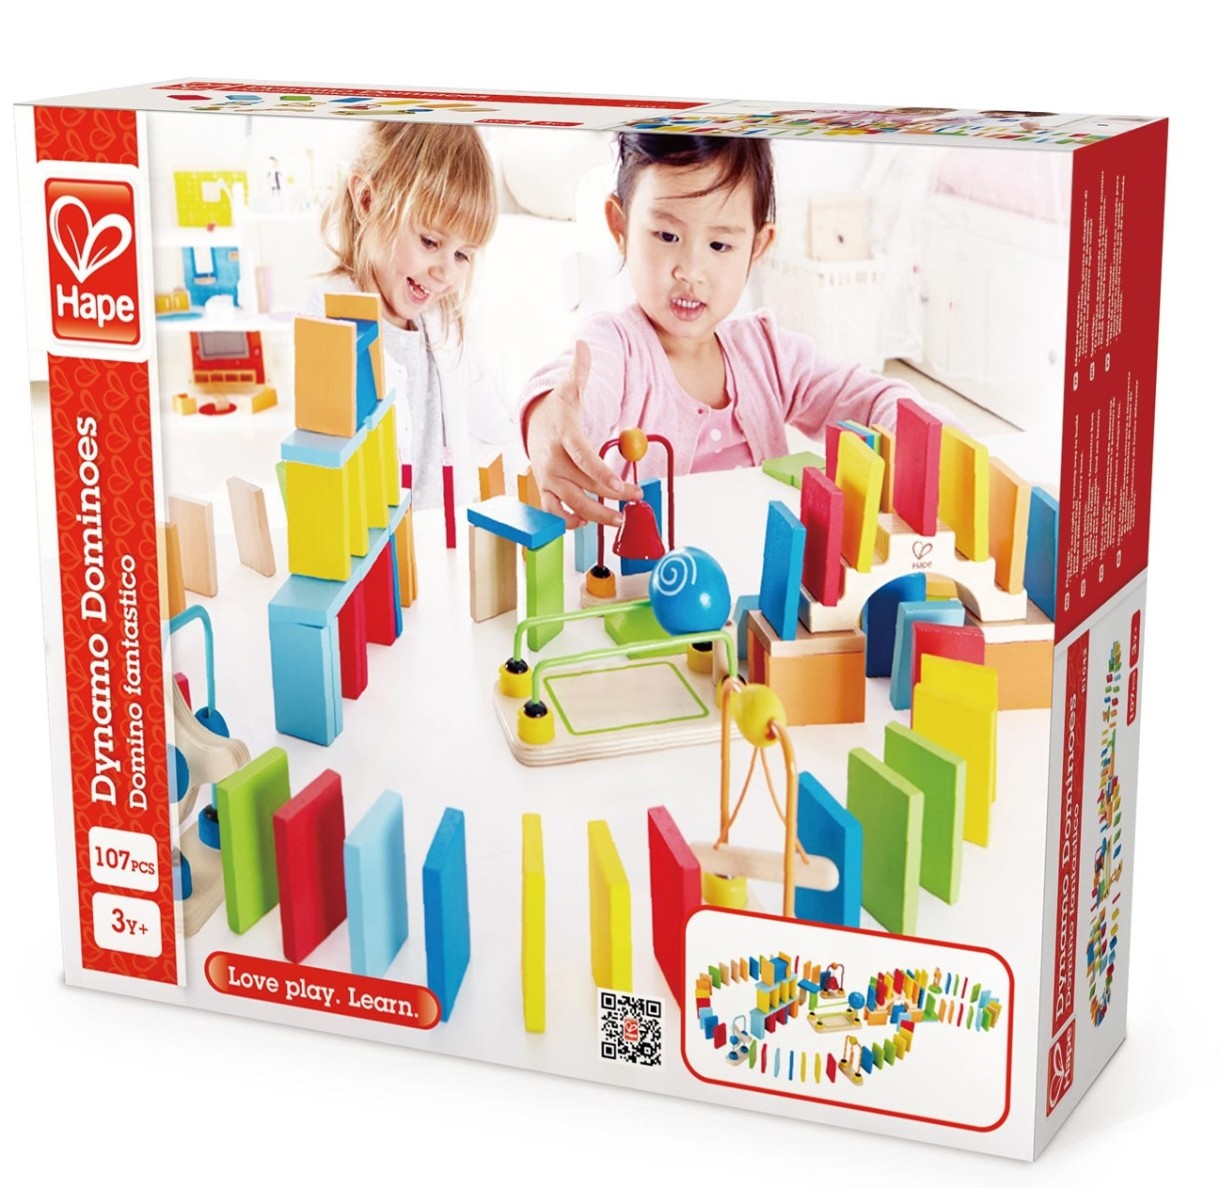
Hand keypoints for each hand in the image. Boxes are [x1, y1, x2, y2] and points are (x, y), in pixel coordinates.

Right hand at [524, 341, 643, 528]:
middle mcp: (552, 461)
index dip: (601, 473)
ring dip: (595, 515)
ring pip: (570, 505)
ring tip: (619, 518)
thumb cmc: (559, 409)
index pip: (582, 457)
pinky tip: (589, 521)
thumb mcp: (568, 387)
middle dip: (610, 496)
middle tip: (634, 498)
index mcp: (563, 435)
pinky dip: (571, 521)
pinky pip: (555, 513)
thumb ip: (580, 370)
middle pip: (582, 484)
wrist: (533, 424)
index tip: (621, 485)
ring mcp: (547, 479)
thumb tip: (583, 344)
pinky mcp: (545, 491)